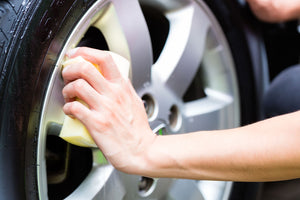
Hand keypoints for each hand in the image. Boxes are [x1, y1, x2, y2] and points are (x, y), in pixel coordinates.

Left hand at [61, 47, 155, 172]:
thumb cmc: (138, 130)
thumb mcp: (134, 102)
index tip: (76, 54)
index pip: (104, 58)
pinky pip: (74, 107)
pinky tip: (71, 111)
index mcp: (123, 86)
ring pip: (77, 85)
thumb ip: (123, 90)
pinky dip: (67, 108)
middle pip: (85, 67)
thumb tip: (112, 83)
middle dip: (70, 68)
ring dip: (66, 89)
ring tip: (68, 96)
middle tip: (67, 75)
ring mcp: (105, 107)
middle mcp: (113, 94)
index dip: (85, 52)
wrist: (141, 150)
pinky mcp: (96, 123)